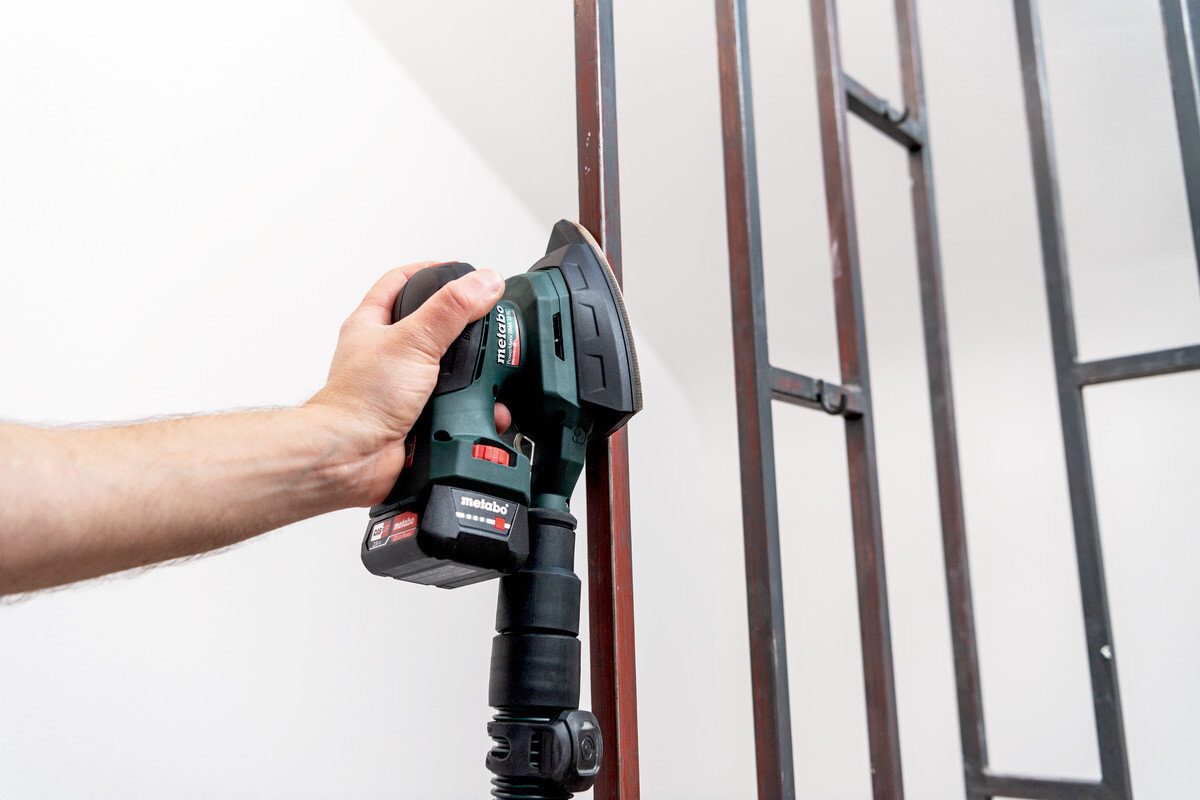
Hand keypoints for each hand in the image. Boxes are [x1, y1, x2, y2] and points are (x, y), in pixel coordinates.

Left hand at [306, 262, 510, 506]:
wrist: (352, 459)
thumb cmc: (359, 401)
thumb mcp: (413, 341)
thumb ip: (452, 309)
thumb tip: (484, 282)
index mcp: (373, 325)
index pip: (400, 282)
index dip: (429, 271)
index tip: (460, 270)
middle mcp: (385, 355)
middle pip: (431, 328)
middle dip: (461, 330)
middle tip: (485, 325)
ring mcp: (401, 388)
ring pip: (446, 372)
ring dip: (468, 377)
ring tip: (483, 374)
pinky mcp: (417, 417)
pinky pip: (452, 407)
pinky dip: (469, 410)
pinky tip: (475, 410)